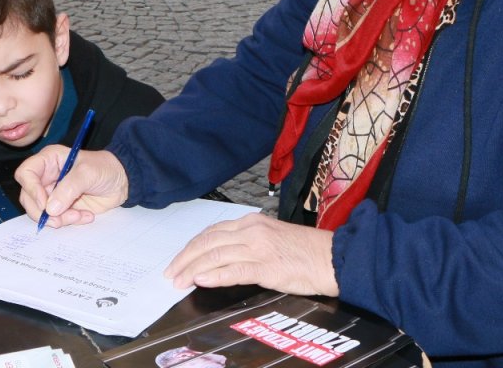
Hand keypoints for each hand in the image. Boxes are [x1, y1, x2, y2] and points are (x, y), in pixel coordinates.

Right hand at [15, 146, 128, 227]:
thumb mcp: (87, 172)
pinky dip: (69, 221)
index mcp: (49, 160)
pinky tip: (86, 215)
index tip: (45, 203)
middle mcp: (46, 177)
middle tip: (59, 219)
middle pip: (28, 197)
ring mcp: (53, 193)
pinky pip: (56, 219)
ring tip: (78, 216)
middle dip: (42, 211)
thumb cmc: (105, 168)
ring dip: (58, 219)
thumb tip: (50, 209)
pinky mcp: (62, 207)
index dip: (31, 189)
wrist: (122, 182)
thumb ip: (68, 189)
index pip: (26, 173)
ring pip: (40, 212)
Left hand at [164, 213, 338, 296]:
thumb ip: (247, 243)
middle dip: (184, 258)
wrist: (331, 257)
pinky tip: (200, 281)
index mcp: (251, 222)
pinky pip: (234, 270)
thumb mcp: (271, 238)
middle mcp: (251, 231)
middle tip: (170, 273)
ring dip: (192, 269)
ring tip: (179, 281)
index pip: (211, 232)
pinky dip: (214, 275)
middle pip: (207, 242)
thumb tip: (221, 257)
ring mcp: (258, 247)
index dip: (191, 247)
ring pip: (215, 255)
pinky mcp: (266, 266)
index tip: (178, 260)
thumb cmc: (305, 251)